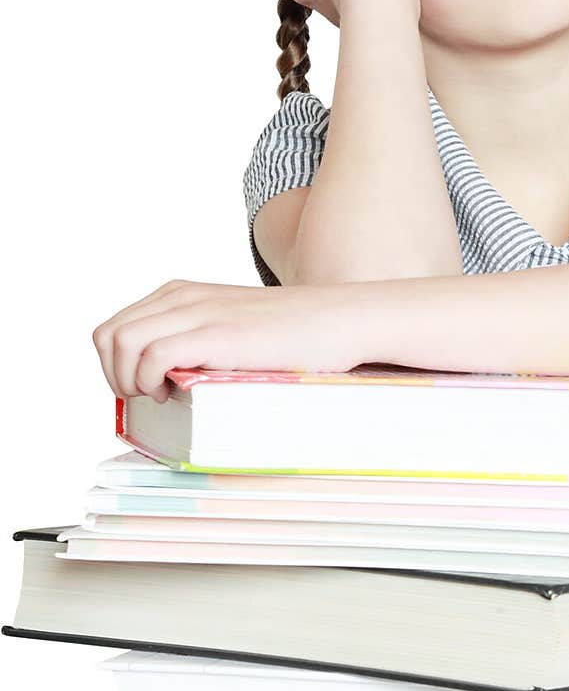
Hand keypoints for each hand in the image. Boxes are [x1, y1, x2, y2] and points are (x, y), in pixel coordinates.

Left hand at [92, 279, 367, 403]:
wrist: (339, 320)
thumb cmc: (295, 334)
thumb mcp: (233, 327)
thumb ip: (198, 340)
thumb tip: (169, 381)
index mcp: (182, 293)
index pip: (115, 327)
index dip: (117, 365)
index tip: (144, 388)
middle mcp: (183, 296)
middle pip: (108, 335)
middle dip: (115, 374)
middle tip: (147, 397)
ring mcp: (197, 312)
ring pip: (120, 342)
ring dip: (128, 379)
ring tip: (159, 396)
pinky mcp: (214, 334)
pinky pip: (151, 355)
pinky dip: (150, 380)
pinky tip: (175, 392)